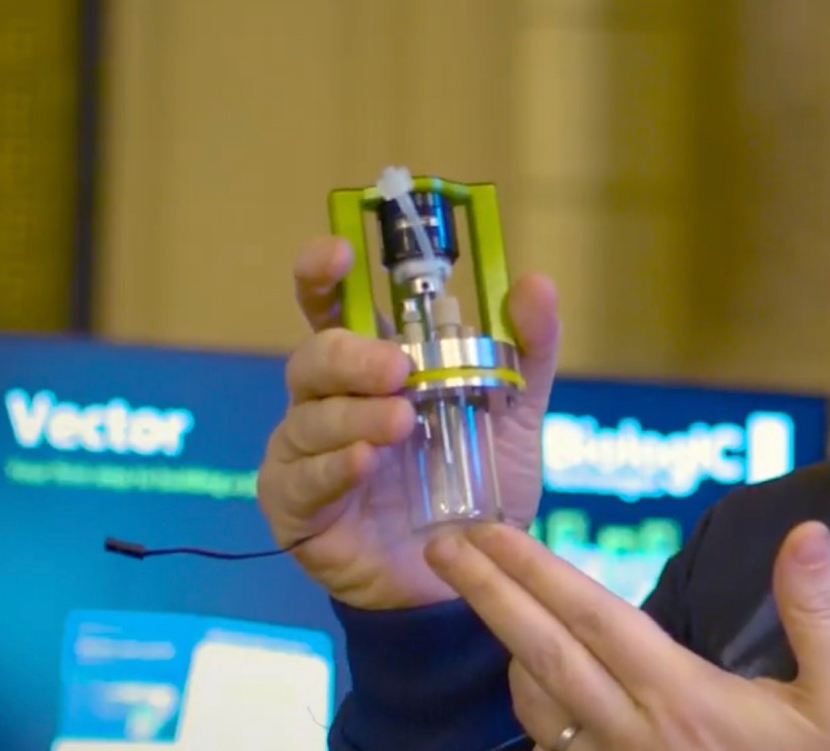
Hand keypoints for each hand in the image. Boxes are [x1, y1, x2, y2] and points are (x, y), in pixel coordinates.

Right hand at [254, 236, 561, 609]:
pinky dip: (333, 468)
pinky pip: (299, 479)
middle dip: (352, 358)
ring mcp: (304, 453)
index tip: (338, 252)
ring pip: (308, 418)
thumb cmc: (478, 486)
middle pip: (314, 358)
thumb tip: (534, 282)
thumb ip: (528, 350)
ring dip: (354, 417)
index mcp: (371, 368)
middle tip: (398, 370)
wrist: (471, 576)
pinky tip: (363, 465)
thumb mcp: (516, 414)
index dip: (321, 274)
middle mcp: (330, 402)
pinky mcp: (295, 509)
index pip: (329, 307)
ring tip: (401, 425)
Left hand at [425, 521, 829, 750]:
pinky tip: (533, 683)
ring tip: (485, 598)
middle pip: (543, 655)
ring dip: (506, 648)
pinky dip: (533, 708)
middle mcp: (636, 734)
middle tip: (440, 547)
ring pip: (539, 707)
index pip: (594, 619)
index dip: (537, 571)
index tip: (491, 531)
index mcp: (683, 698)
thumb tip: (805, 530)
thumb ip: (817, 613)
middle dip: (488, 595)